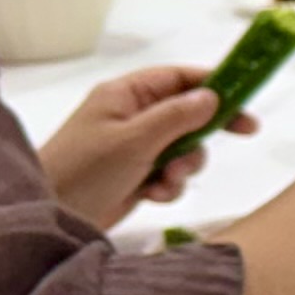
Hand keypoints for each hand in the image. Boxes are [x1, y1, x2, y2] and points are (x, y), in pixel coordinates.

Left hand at [38, 65, 251, 228]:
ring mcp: (134, 148)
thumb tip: (212, 96)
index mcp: (125, 96)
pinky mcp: (136, 176)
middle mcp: (131, 117)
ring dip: (185, 165)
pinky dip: (169, 185)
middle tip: (245, 133)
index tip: (245, 98)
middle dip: (204, 131)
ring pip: (184, 148)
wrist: (49, 216)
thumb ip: (176, 116)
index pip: (177, 78)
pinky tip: (154, 195)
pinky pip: (170, 174)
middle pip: (187, 113)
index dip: (214, 85)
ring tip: (167, 180)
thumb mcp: (134, 140)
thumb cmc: (84, 170)